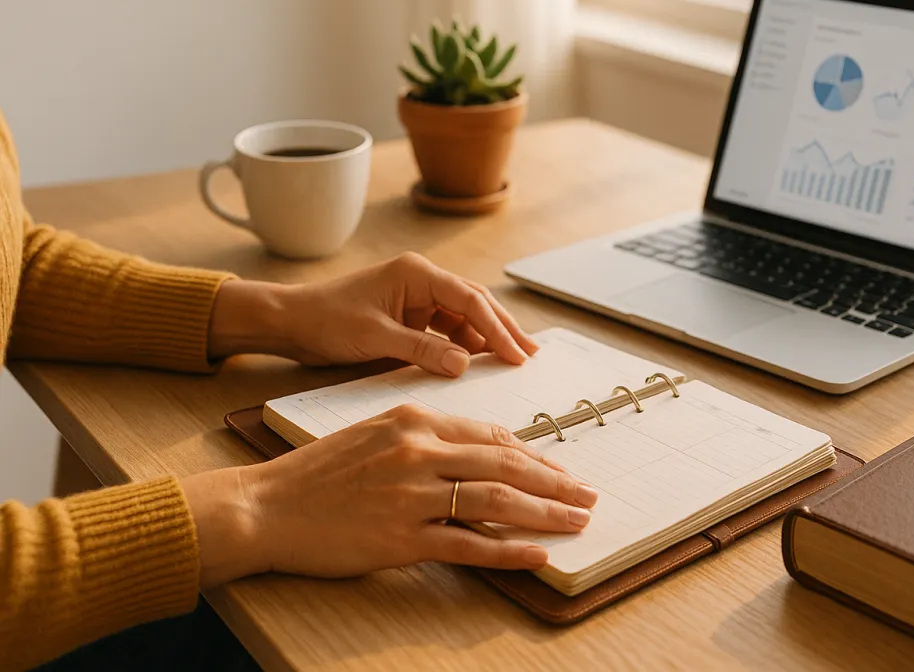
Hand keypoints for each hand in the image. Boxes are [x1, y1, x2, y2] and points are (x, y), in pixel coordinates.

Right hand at [182, 404, 598, 586]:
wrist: (266, 506)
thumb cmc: (316, 472)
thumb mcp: (374, 432)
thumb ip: (425, 436)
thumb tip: (478, 452)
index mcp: (414, 420)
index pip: (491, 437)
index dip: (533, 455)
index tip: (558, 470)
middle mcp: (420, 451)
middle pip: (506, 466)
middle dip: (556, 482)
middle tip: (587, 495)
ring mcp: (412, 495)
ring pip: (497, 502)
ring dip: (545, 513)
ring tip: (577, 522)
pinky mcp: (402, 537)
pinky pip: (468, 545)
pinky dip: (507, 551)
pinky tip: (536, 554)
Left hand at [208, 252, 538, 374]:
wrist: (290, 323)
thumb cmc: (324, 320)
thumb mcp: (374, 337)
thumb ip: (421, 350)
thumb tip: (464, 363)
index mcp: (416, 274)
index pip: (469, 300)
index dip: (497, 327)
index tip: (516, 353)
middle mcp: (421, 280)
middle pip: (475, 304)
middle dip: (503, 329)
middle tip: (529, 355)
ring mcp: (416, 298)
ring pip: (464, 317)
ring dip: (487, 338)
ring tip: (512, 360)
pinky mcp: (410, 316)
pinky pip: (446, 329)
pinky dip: (464, 345)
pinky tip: (478, 361)